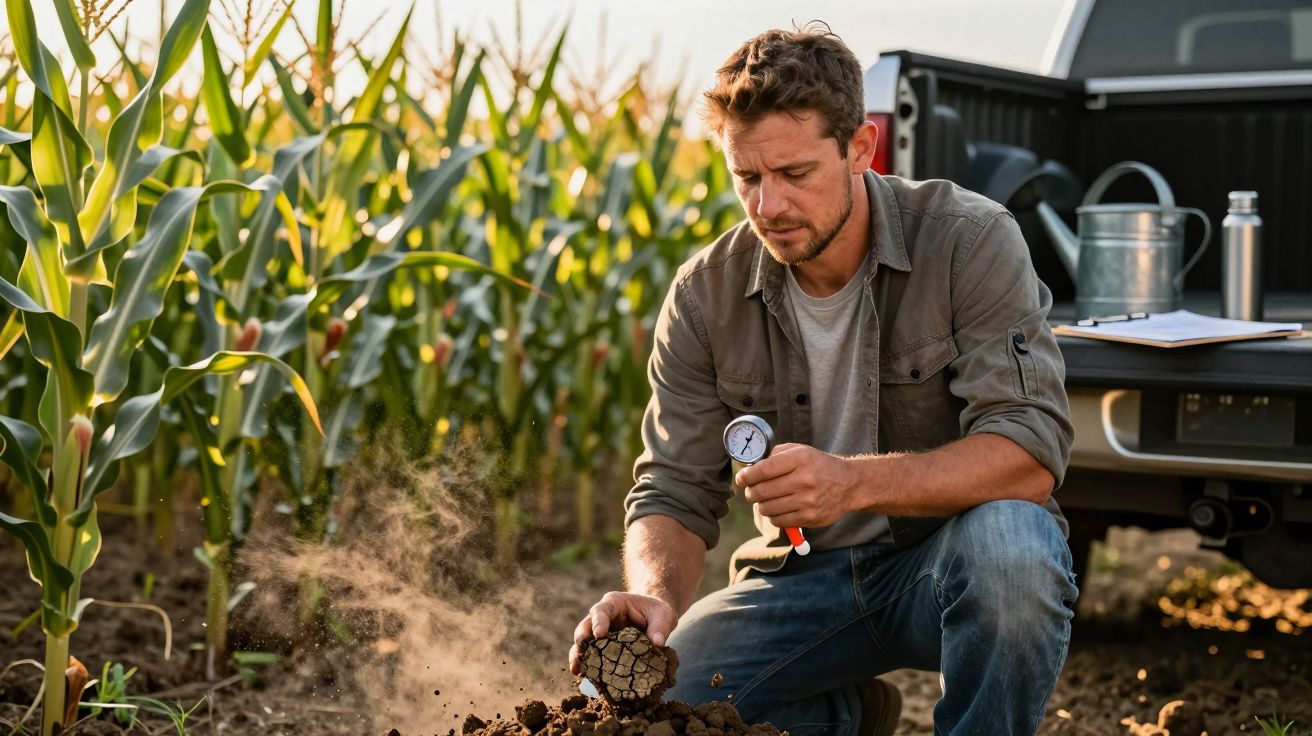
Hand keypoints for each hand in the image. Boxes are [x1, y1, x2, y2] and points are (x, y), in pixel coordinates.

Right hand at [568, 591, 677, 675]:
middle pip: (585, 625)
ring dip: (578, 656)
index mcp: (614, 603)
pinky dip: (587, 666)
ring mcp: (600, 633)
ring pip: (583, 642)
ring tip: (576, 670)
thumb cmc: (657, 613)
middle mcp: (602, 617)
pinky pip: (590, 655)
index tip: (599, 634)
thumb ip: (660, 627)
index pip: (601, 610)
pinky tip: (584, 677)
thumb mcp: (664, 615)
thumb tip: (657, 643)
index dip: (598, 621)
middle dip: (581, 639)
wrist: (655, 618)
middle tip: (580, 652)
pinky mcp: (601, 647)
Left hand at [734, 443, 855, 527]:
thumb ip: (775, 455)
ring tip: (767, 499)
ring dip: (762, 505)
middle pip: (761, 491)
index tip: (741, 478)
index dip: (746, 476)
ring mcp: (808, 500)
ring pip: (767, 508)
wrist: (849, 484)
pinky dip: (774, 516)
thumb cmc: (818, 466)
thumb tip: (751, 469)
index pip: (763, 470)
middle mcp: (804, 479)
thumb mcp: (800, 450)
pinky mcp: (810, 517)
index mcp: (800, 459)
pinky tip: (779, 508)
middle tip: (751, 491)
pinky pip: (779, 521)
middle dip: (751, 492)